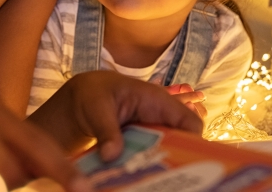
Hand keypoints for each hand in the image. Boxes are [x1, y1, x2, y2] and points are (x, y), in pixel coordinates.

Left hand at [28, 72, 202, 162]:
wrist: (79, 99)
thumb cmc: (91, 93)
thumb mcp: (96, 108)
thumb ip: (106, 131)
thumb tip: (111, 156)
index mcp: (156, 101)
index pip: (188, 122)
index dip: (192, 142)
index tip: (180, 164)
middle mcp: (158, 118)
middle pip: (182, 141)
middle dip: (176, 159)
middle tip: (163, 177)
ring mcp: (150, 132)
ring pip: (167, 151)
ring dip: (159, 165)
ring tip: (150, 179)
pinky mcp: (141, 144)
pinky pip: (150, 157)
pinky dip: (146, 167)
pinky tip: (137, 178)